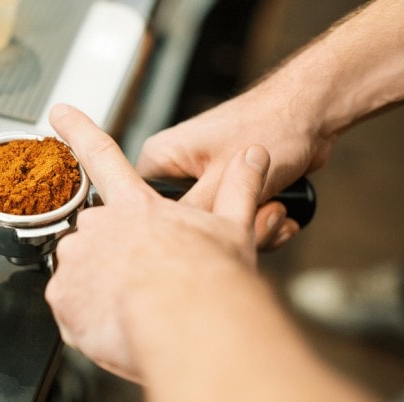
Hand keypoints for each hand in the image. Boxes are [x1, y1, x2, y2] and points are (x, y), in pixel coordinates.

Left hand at [45, 103, 267, 381]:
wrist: (188, 325)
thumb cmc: (210, 278)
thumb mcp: (234, 227)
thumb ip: (239, 188)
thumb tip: (254, 156)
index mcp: (135, 205)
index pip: (103, 155)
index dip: (78, 130)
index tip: (57, 112)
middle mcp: (98, 226)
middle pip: (96, 234)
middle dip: (113, 255)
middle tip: (143, 281)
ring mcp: (77, 259)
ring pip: (82, 271)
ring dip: (101, 287)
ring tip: (135, 309)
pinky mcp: (63, 296)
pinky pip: (71, 308)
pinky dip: (88, 319)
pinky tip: (117, 327)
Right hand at [134, 92, 334, 249]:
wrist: (314, 112)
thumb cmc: (270, 125)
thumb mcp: (224, 180)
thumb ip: (192, 213)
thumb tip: (170, 244)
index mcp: (161, 159)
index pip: (145, 210)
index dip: (173, 231)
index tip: (206, 236)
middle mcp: (177, 170)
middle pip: (186, 224)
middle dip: (227, 231)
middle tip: (258, 219)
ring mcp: (204, 182)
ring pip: (216, 227)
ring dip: (252, 229)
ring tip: (277, 212)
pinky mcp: (229, 191)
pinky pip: (235, 221)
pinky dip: (260, 224)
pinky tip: (284, 217)